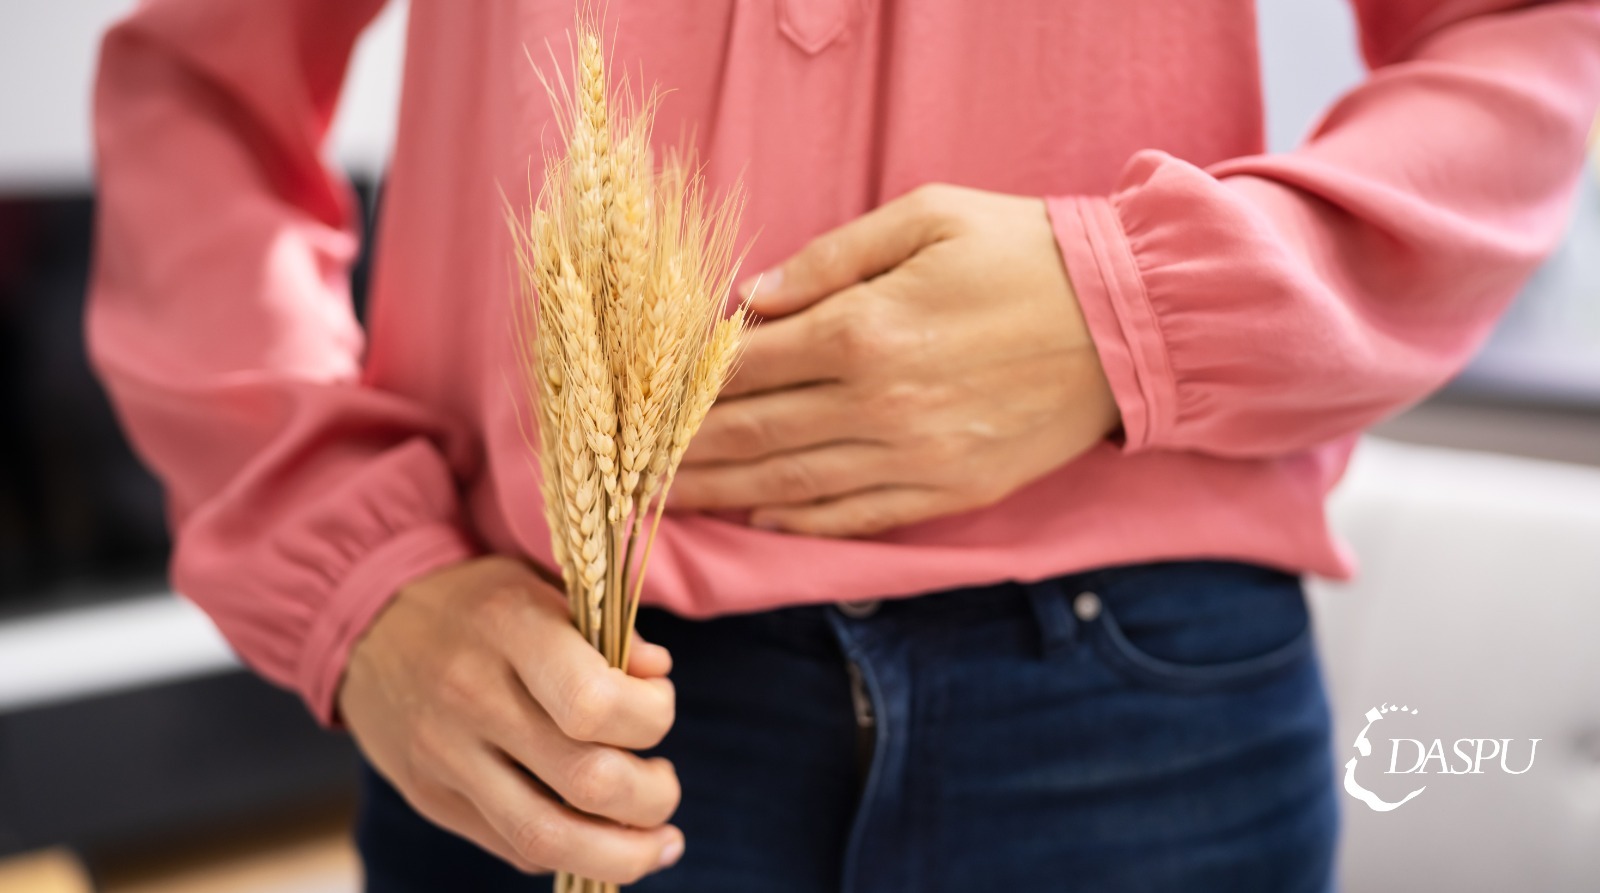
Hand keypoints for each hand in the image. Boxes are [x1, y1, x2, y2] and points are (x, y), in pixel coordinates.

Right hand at [337, 556, 682, 882]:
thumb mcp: (540, 587)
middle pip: (586, 780)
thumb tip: (657, 675)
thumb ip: (606, 632)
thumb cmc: (477, 605)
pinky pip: (513, 846)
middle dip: (652, 796)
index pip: (594, 703)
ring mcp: (445, 756)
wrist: (366, 624)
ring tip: (658, 842)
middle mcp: (473, 696)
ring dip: (622, 854)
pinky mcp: (430, 798)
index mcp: (509, 629)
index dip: (651, 718)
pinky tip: (601, 839)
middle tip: (664, 783)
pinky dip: (571, 852)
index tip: (658, 707)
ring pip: (547, 837)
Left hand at [669, 183, 1118, 536]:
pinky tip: (757, 520)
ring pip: (791, 487)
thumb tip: (752, 301)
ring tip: (662, 503)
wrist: (1130, 322)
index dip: (682, 386)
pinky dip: (798, 525)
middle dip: (680, 451)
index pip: (745, 367)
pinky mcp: (949, 493)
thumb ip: (829, 259)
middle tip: (621, 464)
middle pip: (753, 434)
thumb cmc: (1024, 254)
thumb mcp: (926, 217)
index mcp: (864, 329)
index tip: (636, 397)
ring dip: (720, 496)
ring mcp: (914, 459)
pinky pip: (856, 520)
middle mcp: (879, 404)